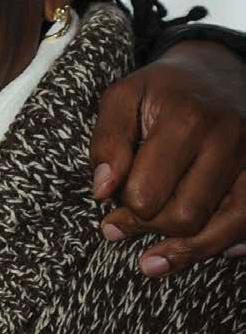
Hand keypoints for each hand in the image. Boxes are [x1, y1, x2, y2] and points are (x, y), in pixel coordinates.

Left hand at [90, 40, 245, 274]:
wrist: (219, 70)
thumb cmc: (162, 89)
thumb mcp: (122, 98)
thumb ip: (107, 141)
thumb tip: (102, 189)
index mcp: (186, 121)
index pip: (148, 191)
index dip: (124, 210)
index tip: (109, 213)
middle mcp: (228, 141)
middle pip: (186, 215)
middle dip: (151, 229)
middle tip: (126, 228)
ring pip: (227, 227)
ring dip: (187, 251)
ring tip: (152, 263)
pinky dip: (231, 243)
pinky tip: (206, 250)